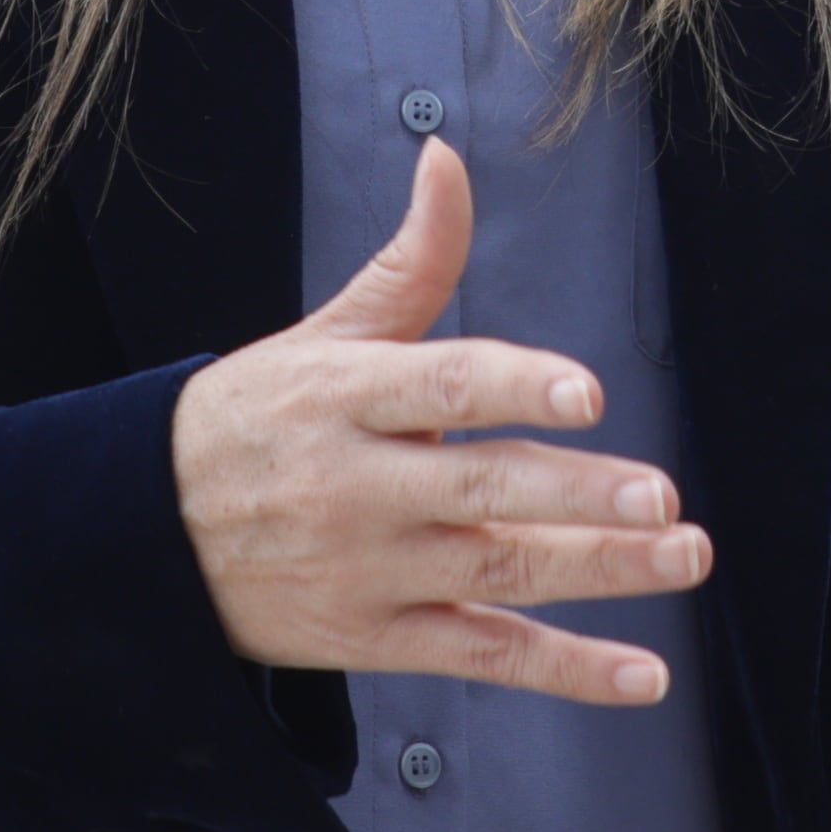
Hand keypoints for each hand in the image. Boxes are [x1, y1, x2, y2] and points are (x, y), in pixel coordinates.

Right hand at [171, 135, 712, 704]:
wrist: (147, 535)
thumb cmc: (260, 418)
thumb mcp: (325, 334)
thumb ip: (412, 258)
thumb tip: (447, 156)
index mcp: (346, 396)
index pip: (441, 386)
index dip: (515, 385)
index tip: (587, 390)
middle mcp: (359, 486)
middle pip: (483, 490)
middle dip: (578, 497)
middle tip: (663, 495)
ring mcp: (369, 570)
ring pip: (497, 574)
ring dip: (599, 571)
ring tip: (683, 553)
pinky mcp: (377, 639)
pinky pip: (483, 654)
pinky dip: (566, 670)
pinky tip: (642, 675)